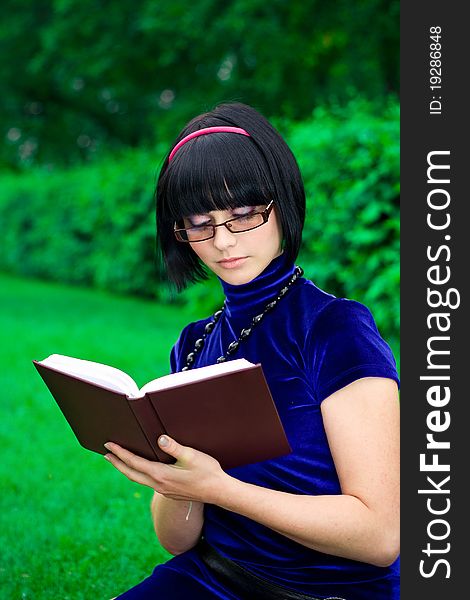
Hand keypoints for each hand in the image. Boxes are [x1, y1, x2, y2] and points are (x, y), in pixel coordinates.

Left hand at [103, 435, 226, 504]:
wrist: (219, 492)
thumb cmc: (208, 472)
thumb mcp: (192, 456)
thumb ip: (174, 447)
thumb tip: (159, 439)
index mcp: (161, 475)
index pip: (135, 462)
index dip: (120, 453)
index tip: (109, 445)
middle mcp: (159, 485)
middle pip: (131, 473)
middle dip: (117, 463)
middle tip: (105, 453)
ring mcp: (164, 490)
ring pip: (139, 479)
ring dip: (127, 469)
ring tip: (119, 461)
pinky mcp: (170, 491)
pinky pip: (148, 482)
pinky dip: (139, 473)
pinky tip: (142, 469)